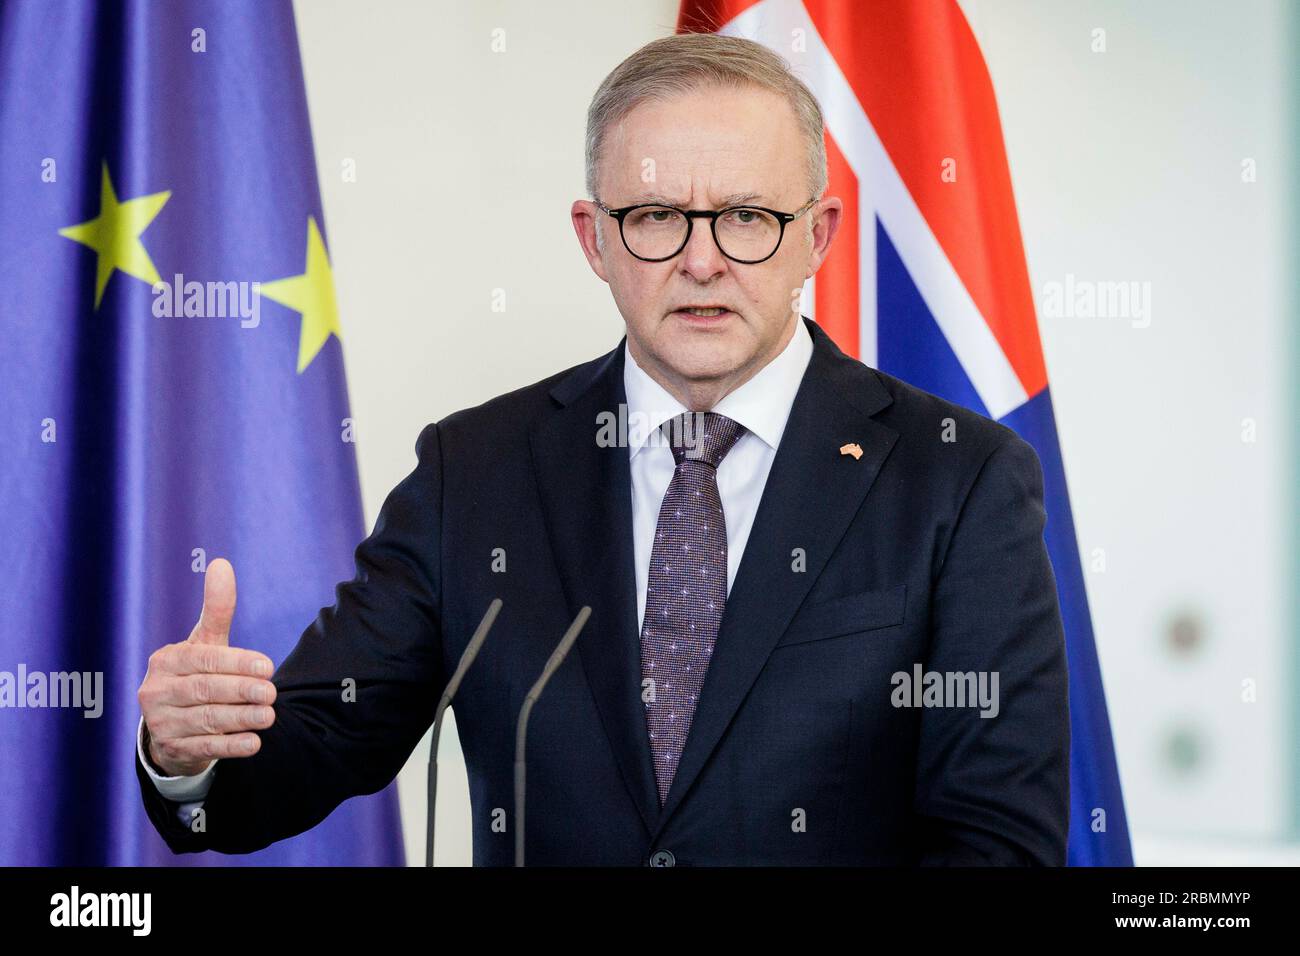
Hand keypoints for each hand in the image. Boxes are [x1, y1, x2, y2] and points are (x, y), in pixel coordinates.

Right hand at [138, 559, 276, 776]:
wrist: (172, 724)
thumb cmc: (196, 673)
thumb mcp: (205, 642)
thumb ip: (216, 609)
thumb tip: (221, 563)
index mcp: (167, 660)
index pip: (204, 659)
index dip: (236, 662)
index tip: (268, 666)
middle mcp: (157, 690)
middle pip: (205, 690)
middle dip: (241, 691)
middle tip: (272, 693)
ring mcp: (161, 722)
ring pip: (206, 720)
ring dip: (240, 718)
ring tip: (269, 716)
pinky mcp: (171, 748)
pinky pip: (204, 747)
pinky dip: (230, 746)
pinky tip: (254, 743)